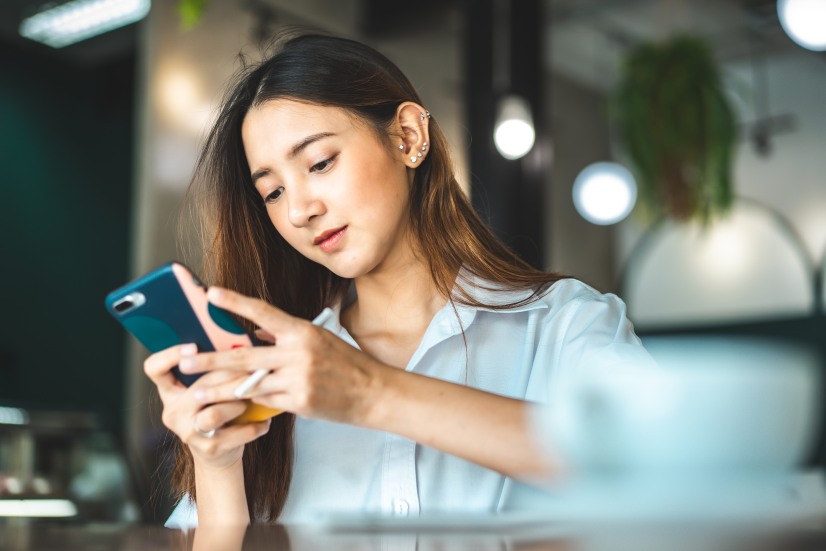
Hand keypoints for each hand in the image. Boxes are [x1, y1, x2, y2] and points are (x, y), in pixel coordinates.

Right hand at [143, 344, 271, 469]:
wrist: (217, 454)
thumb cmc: (216, 410)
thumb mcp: (208, 390)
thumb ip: (213, 370)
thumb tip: (240, 343)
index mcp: (170, 391)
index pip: (154, 368)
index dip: (171, 355)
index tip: (194, 347)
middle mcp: (174, 411)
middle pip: (200, 387)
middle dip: (230, 376)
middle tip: (252, 368)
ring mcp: (189, 432)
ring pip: (217, 412)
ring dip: (239, 403)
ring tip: (251, 399)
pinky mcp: (209, 448)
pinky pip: (239, 431)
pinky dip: (256, 425)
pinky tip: (264, 421)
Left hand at [177, 287, 386, 425]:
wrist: (373, 392)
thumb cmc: (346, 364)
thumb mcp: (319, 340)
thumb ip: (286, 336)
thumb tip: (258, 331)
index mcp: (301, 331)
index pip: (262, 312)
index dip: (234, 303)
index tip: (210, 295)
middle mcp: (298, 352)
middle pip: (245, 355)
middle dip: (210, 359)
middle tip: (184, 360)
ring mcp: (298, 378)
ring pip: (248, 384)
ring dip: (219, 390)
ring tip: (195, 394)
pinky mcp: (299, 402)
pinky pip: (266, 402)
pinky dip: (248, 404)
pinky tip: (229, 409)